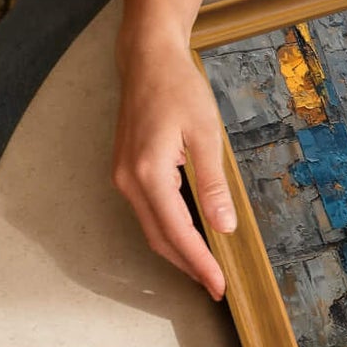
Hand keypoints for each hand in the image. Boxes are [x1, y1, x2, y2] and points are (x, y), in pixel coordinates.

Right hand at [112, 36, 237, 297]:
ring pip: (151, 228)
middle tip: (217, 285)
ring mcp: (123, 177)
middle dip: (189, 265)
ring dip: (178, 250)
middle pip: (159, 238)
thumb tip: (224, 225)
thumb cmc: (179, 89)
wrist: (147, 60)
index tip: (219, 285)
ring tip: (207, 268)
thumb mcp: (206, 133)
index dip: (199, 263)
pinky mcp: (126, 171)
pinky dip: (169, 230)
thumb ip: (213, 183)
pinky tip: (190, 236)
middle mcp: (128, 180)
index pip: (176, 232)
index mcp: (148, 173)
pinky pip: (148, 212)